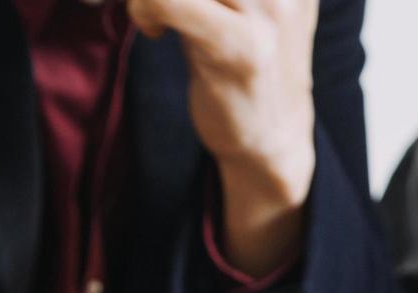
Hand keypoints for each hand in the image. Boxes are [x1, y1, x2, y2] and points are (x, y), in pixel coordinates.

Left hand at [126, 0, 317, 274]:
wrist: (276, 153)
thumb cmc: (250, 79)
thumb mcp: (245, 10)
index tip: (151, 1)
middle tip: (141, 5)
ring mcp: (267, 13)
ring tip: (145, 13)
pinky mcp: (240, 50)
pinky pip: (168, 0)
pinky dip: (145, 9)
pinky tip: (151, 32)